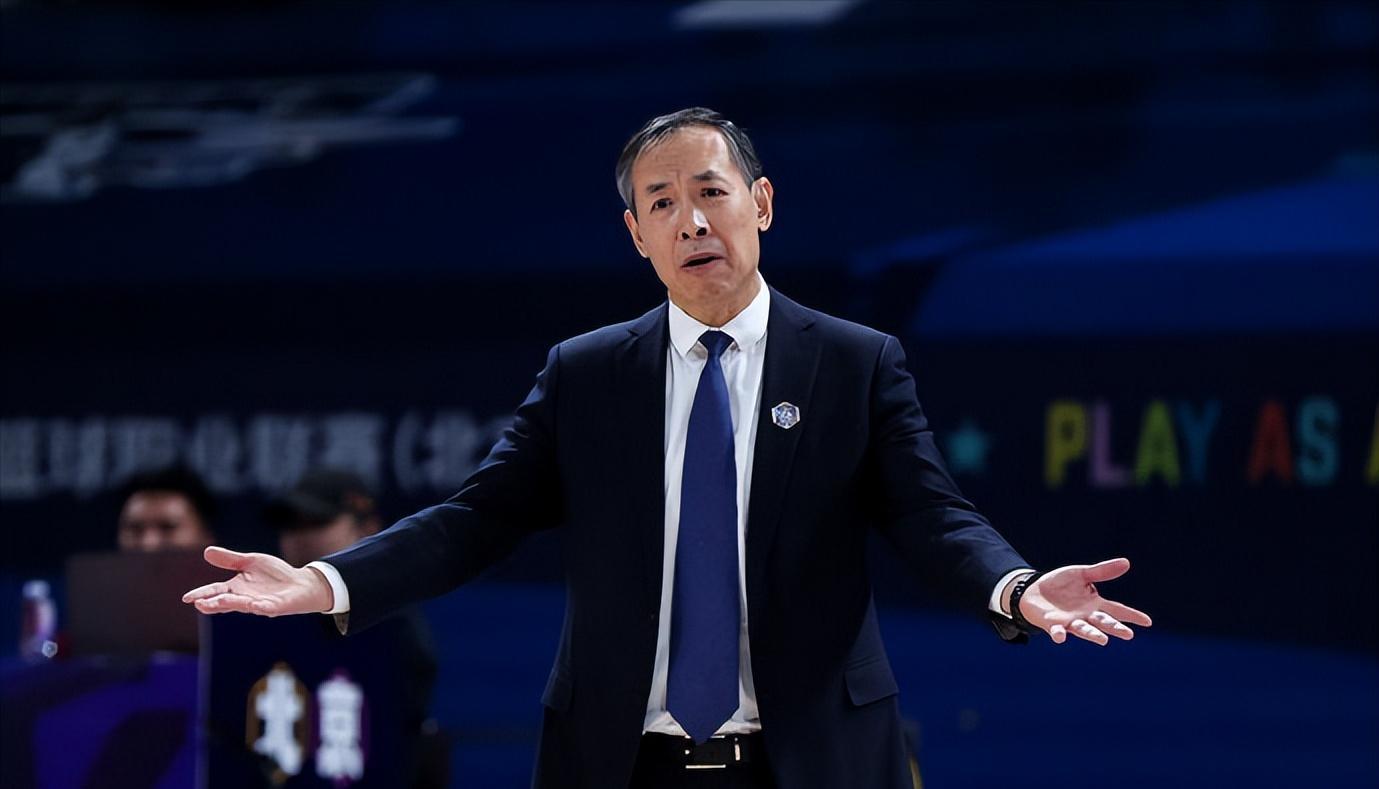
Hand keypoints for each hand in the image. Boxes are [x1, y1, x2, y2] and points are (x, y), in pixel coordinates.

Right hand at [181, 546, 333, 616]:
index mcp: (237, 587)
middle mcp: (245, 598)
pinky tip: (254, 605)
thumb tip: (206, 552)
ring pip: (243, 605)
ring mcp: (260, 604)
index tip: (187, 598)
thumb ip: (230, 560)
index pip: (216, 591)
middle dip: (213, 603)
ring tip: (216, 603)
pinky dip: (260, 607)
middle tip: (199, 604)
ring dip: (230, 604)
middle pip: (226, 601)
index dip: (203, 594)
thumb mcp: (251, 562)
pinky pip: (266, 608)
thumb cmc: (275, 574)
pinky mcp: (275, 607)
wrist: (301, 583)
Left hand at [1019, 558, 1150, 645]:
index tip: (1147, 622)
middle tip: (1128, 635)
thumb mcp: (1082, 574)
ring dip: (1093, 635)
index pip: (1117, 610)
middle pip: (1103, 622)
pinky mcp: (1052, 624)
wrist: (1033, 590)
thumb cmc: (1061, 584)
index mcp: (1095, 604)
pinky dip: (1059, 634)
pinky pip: (1057, 631)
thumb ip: (1102, 572)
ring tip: (1103, 640)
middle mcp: (1085, 616)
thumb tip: (1126, 563)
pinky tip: (1061, 637)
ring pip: (1083, 629)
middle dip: (1115, 628)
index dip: (1131, 616)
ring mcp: (1069, 621)